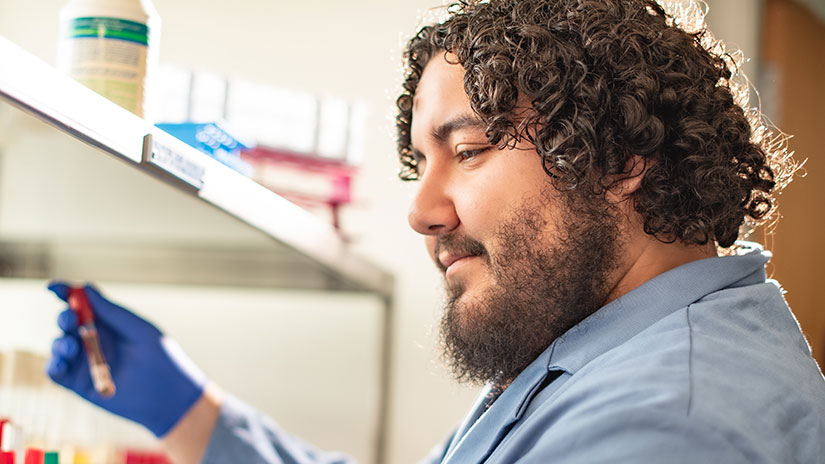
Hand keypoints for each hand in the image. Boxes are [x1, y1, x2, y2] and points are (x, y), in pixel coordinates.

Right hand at [47, 282, 205, 436]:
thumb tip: (85, 287)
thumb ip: (112, 312)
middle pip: (68, 322)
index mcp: (110, 322)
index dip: (65, 292)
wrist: (169, 396)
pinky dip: (53, 365)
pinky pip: (57, 373)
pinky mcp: (79, 384)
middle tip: (70, 319)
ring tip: (72, 347)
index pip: (83, 304)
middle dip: (64, 317)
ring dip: (60, 343)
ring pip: (60, 346)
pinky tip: (62, 362)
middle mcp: (94, 339)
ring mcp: (85, 361)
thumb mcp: (139, 330)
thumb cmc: (162, 358)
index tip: (53, 287)